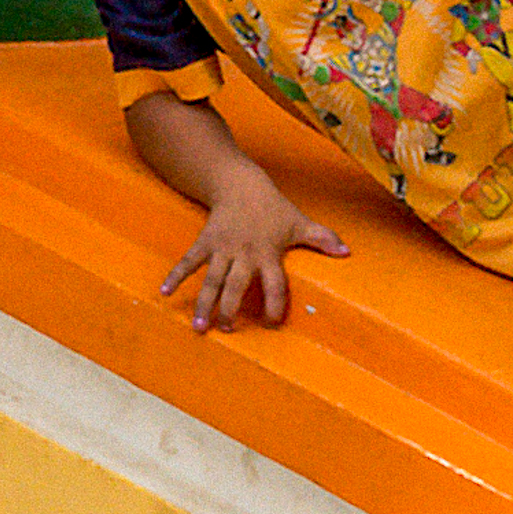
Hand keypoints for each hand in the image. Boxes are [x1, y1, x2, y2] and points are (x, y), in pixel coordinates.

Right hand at [159, 182, 349, 331]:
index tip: (271, 323)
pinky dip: (176, 275)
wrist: (240, 183)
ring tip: (199, 327)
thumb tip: (347, 252)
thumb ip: (322, 239)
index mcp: (269, 253)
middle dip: (230, 309)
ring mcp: (222, 248)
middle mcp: (244, 253)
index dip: (274, 304)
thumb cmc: (272, 208)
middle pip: (236, 285)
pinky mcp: (206, 241)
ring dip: (204, 303)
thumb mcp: (299, 222)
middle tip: (226, 330)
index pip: (275, 284)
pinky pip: (189, 260)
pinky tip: (165, 292)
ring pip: (212, 279)